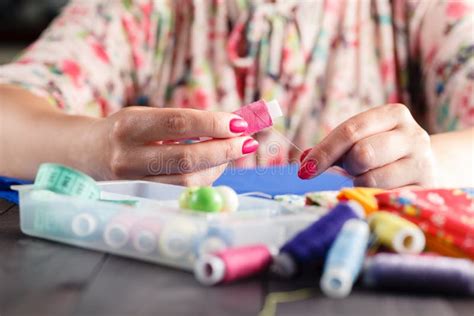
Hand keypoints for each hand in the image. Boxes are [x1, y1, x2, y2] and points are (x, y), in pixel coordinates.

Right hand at [87, 106, 256, 185]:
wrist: (83, 155)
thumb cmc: (123, 131)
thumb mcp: (145, 116)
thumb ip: (184, 122)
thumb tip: (231, 125)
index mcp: (129, 125)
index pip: (178, 123)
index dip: (212, 124)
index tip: (239, 122)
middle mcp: (128, 155)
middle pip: (186, 158)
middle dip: (223, 149)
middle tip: (247, 141)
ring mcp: (134, 182)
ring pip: (187, 180)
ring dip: (218, 166)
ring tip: (230, 151)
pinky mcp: (142, 198)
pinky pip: (182, 191)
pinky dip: (205, 178)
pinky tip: (213, 165)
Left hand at [298, 104, 436, 188]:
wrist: (428, 167)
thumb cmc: (384, 153)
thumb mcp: (362, 141)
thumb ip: (332, 148)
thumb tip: (302, 160)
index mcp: (393, 114)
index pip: (350, 131)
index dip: (323, 152)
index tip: (304, 170)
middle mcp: (412, 135)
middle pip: (362, 153)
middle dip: (348, 166)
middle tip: (350, 169)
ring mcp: (422, 162)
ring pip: (372, 179)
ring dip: (360, 182)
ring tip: (368, 178)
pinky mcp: (425, 189)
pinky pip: (384, 197)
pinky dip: (372, 197)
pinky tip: (377, 192)